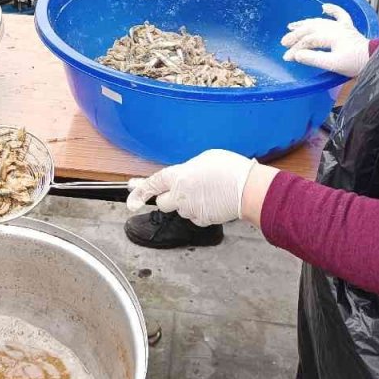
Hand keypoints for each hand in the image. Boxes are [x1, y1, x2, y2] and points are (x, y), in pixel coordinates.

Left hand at [126, 150, 275, 226]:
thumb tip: (184, 176)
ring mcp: (190, 210)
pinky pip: (195, 216)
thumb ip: (187, 170)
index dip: (139, 191)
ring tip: (208, 191)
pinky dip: (200, 210)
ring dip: (188, 203)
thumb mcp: (204, 158)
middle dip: (168, 198)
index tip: (130, 198)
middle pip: (162, 203)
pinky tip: (213, 200)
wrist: (248, 189)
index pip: (152, 184)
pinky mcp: (202, 220)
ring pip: (181, 209)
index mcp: (178, 176)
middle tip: (183, 190)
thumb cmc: (229, 169)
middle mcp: (180, 195)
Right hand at [280, 4, 369, 77]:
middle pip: (310, 29)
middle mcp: (335, 28)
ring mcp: (342, 26)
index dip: (296, 48)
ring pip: (319, 21)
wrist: (374, 60)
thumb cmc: (355, 63)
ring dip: (305, 23)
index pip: (308, 40)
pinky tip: (325, 7)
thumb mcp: (333, 64)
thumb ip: (314, 59)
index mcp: (331, 36)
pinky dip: (333, 10)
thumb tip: (297, 55)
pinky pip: (340, 15)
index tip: (287, 57)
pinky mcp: (348, 28)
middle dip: (296, 35)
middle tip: (284, 42)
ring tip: (292, 26)